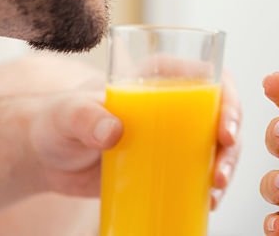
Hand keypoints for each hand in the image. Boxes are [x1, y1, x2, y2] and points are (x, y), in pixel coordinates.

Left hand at [27, 70, 241, 207]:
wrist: (46, 158)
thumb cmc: (56, 122)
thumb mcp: (68, 114)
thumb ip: (85, 117)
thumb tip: (113, 130)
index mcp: (159, 75)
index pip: (209, 77)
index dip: (228, 100)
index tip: (225, 131)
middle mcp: (174, 101)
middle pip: (221, 114)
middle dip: (232, 144)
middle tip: (219, 173)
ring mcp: (174, 134)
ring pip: (217, 144)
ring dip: (226, 167)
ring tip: (214, 193)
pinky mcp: (168, 162)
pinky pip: (200, 170)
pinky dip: (210, 186)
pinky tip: (209, 202)